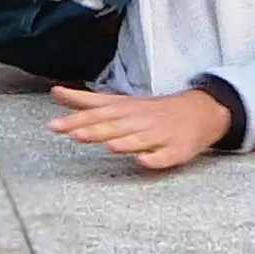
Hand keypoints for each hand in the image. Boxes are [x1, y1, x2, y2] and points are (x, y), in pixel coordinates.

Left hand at [47, 84, 234, 170]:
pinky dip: (155, 159)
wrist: (200, 111)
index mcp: (125, 110)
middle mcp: (140, 120)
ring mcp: (160, 135)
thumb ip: (86, 100)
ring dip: (125, 142)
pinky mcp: (177, 150)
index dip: (75, 120)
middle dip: (96, 130)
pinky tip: (144, 161)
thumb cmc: (151, 110)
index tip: (54, 126)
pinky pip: (166, 156)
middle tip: (74, 134)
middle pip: (116, 126)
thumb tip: (55, 92)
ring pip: (141, 139)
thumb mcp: (118, 102)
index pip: (97, 114)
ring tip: (108, 146)